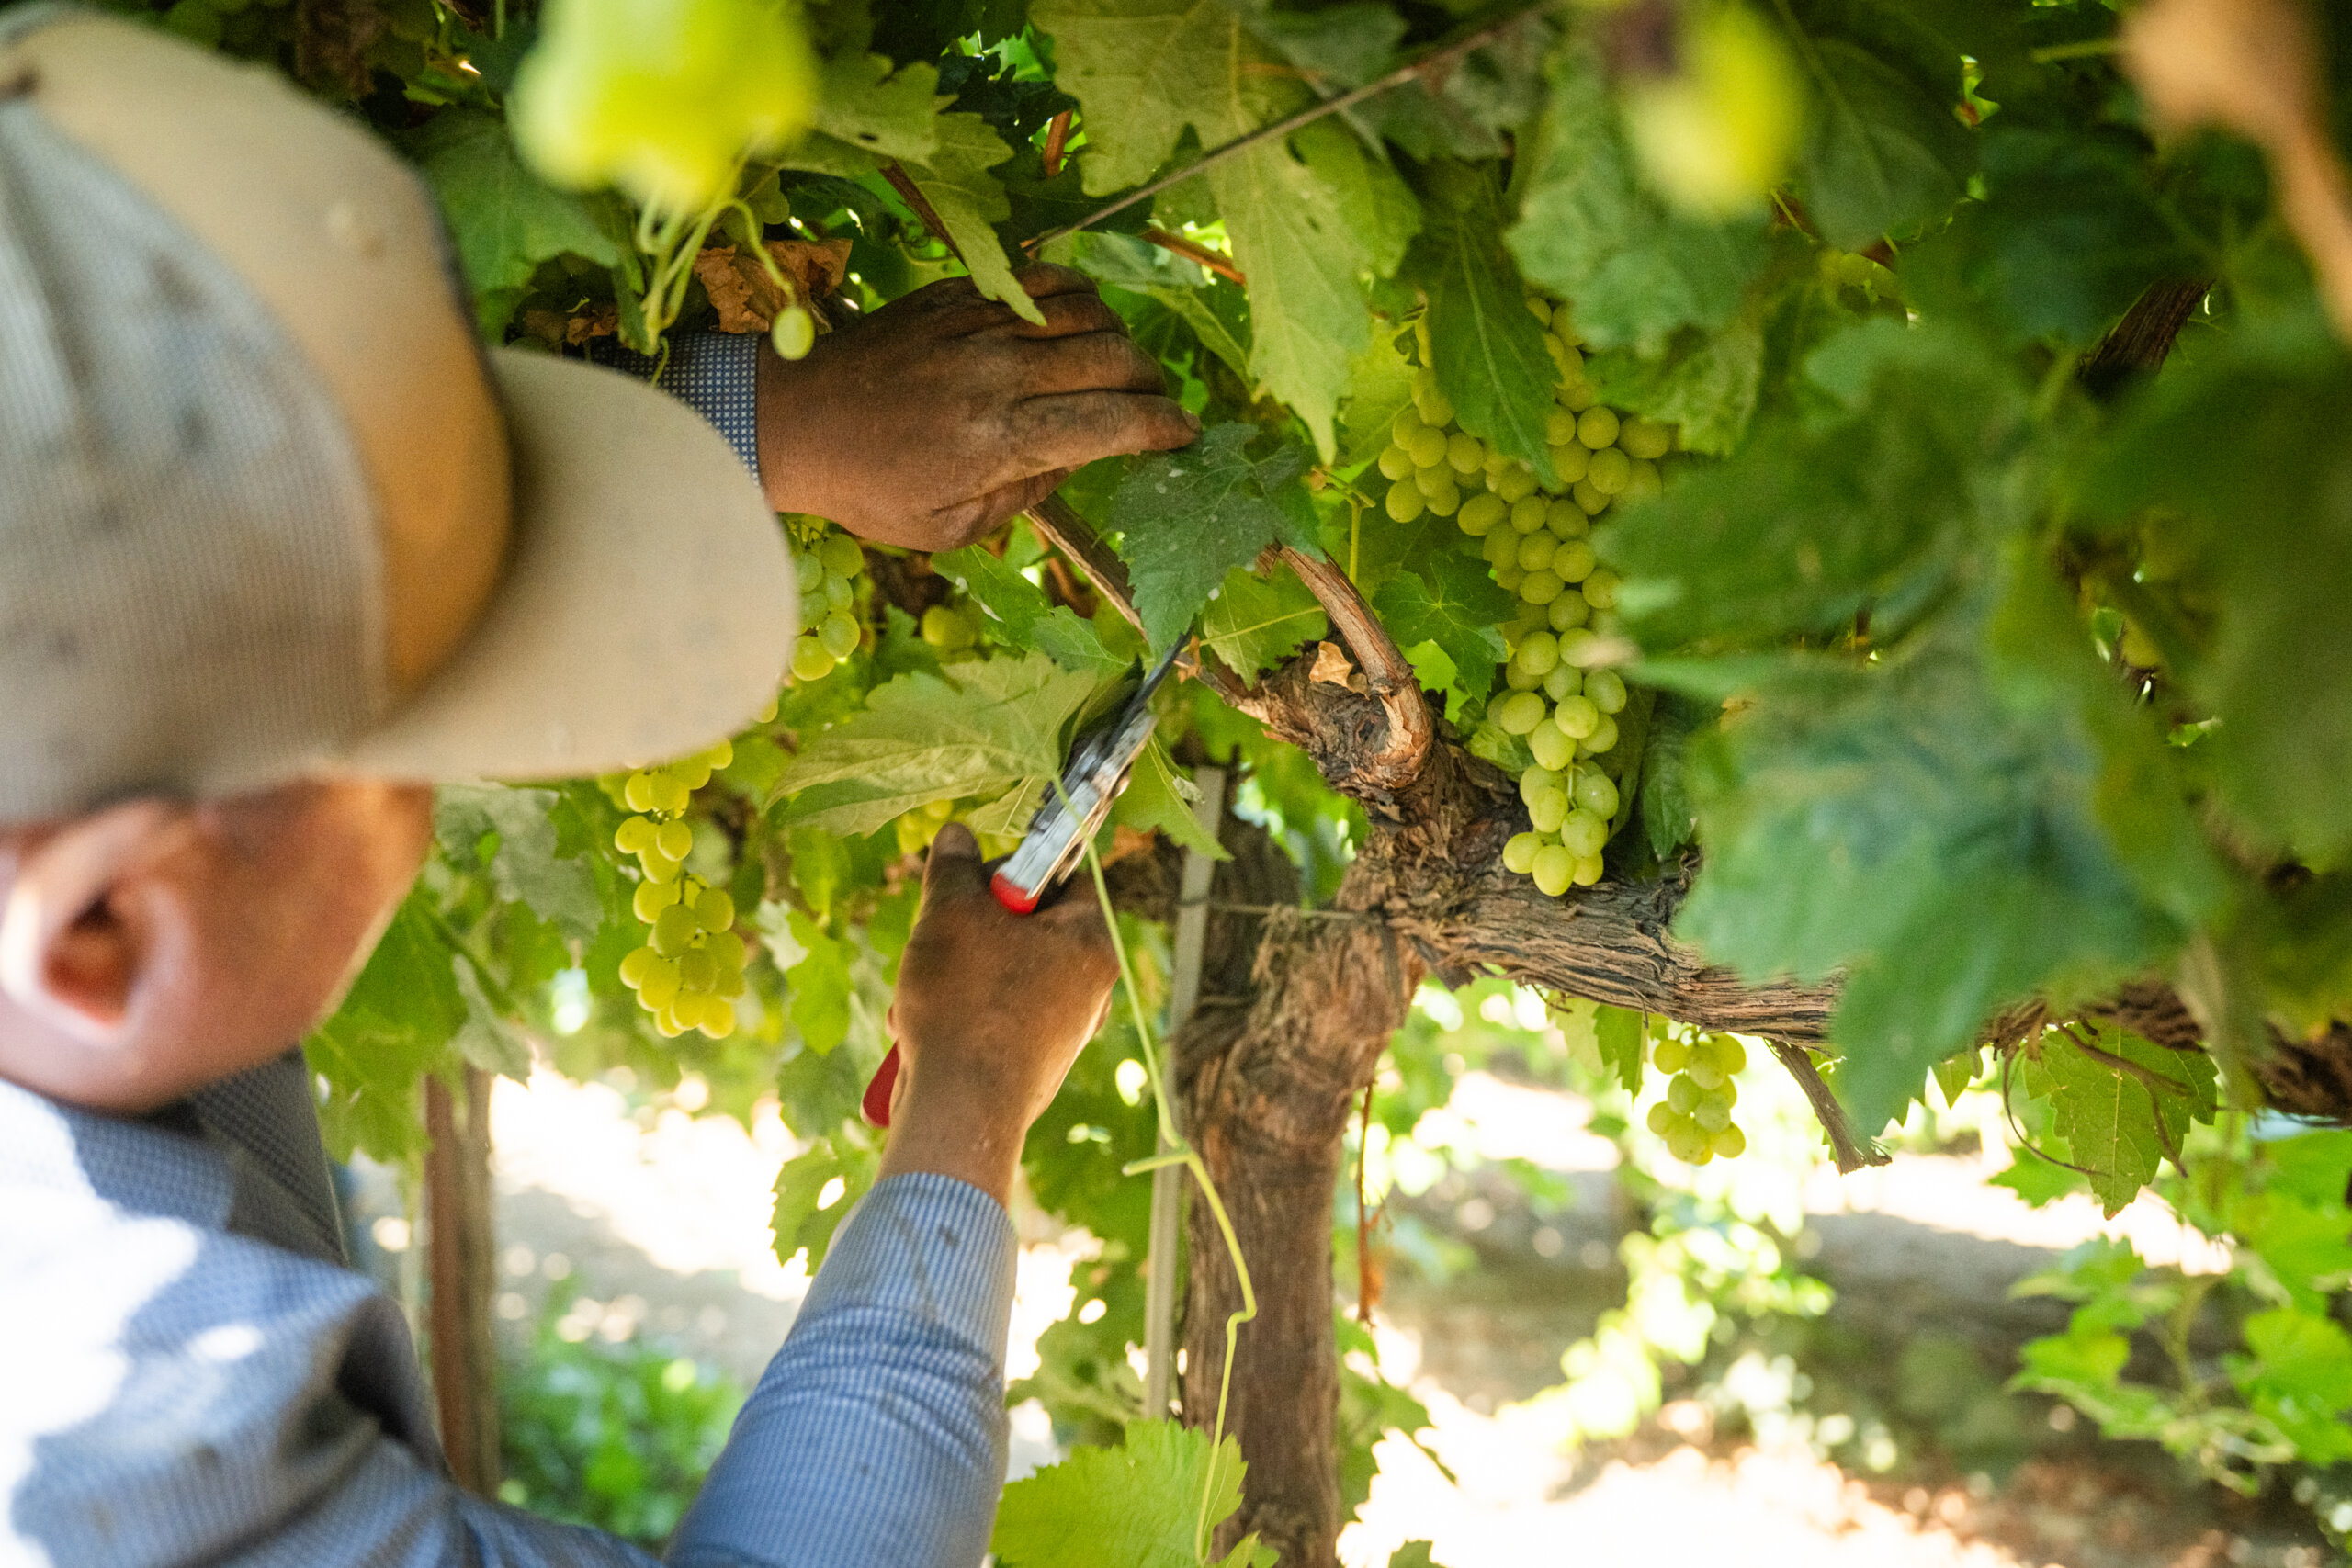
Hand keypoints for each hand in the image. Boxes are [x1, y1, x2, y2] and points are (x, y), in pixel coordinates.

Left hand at [756, 265, 1197, 550]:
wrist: (791, 419)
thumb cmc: (868, 488)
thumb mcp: (948, 530)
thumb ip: (1023, 498)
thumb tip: (1076, 460)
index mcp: (998, 442)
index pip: (1111, 423)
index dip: (1164, 428)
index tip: (1186, 435)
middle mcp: (997, 374)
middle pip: (1114, 359)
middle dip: (1153, 384)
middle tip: (1155, 404)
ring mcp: (978, 324)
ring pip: (1088, 312)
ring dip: (1120, 338)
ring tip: (1120, 366)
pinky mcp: (958, 293)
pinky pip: (1043, 279)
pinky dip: (1078, 296)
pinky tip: (1082, 321)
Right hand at [879, 823, 1117, 1203]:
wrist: (961, 1108)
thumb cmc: (965, 1001)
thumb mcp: (951, 912)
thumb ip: (956, 867)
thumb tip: (956, 835)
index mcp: (1090, 941)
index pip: (1063, 877)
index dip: (1012, 870)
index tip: (971, 882)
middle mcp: (1091, 988)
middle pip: (1027, 927)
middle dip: (971, 928)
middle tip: (937, 935)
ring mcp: (1065, 1032)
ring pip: (1003, 974)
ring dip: (954, 973)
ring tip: (921, 989)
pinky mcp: (1035, 1066)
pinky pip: (996, 1018)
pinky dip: (959, 1015)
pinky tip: (920, 1029)